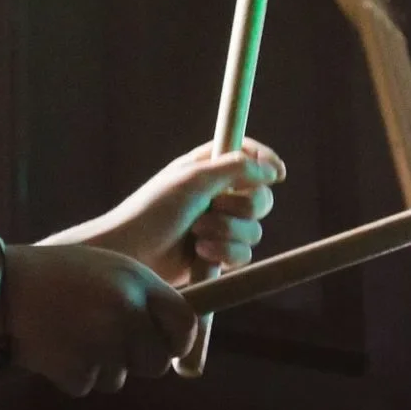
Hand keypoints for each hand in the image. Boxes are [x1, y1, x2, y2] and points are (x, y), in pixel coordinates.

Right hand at [0, 243, 193, 395]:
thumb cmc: (54, 276)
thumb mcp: (106, 268)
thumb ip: (141, 296)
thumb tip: (171, 337)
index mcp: (137, 281)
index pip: (185, 323)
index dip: (178, 339)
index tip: (165, 343)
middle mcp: (125, 312)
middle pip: (157, 361)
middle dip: (137, 358)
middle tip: (107, 339)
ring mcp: (101, 343)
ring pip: (120, 377)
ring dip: (101, 365)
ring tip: (70, 332)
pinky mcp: (75, 370)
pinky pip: (89, 385)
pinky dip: (72, 374)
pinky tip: (53, 346)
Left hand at [85, 139, 284, 286]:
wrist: (132, 255)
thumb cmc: (154, 210)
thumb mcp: (194, 179)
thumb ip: (235, 168)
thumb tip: (271, 170)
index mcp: (207, 167)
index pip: (247, 154)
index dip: (265, 161)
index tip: (277, 174)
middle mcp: (216, 194)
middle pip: (260, 197)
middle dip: (244, 206)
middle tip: (216, 207)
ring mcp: (218, 226)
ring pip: (254, 230)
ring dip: (229, 232)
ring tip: (197, 234)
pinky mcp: (217, 254)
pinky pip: (243, 254)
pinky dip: (226, 253)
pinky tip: (201, 253)